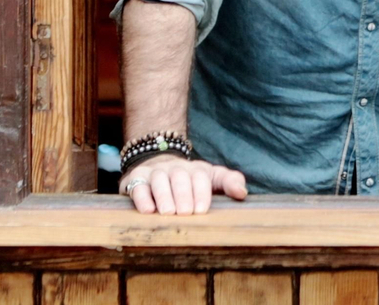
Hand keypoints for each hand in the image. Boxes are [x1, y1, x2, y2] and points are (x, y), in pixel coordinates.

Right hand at [120, 154, 247, 214]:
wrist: (156, 165)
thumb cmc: (190, 180)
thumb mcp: (212, 178)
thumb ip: (229, 182)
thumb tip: (242, 193)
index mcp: (196, 169)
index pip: (201, 177)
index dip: (202, 193)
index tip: (201, 210)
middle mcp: (175, 168)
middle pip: (180, 177)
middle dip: (183, 195)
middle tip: (185, 213)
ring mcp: (155, 173)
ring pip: (159, 180)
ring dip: (164, 196)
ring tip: (168, 213)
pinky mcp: (136, 179)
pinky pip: (138, 187)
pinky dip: (142, 198)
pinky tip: (148, 210)